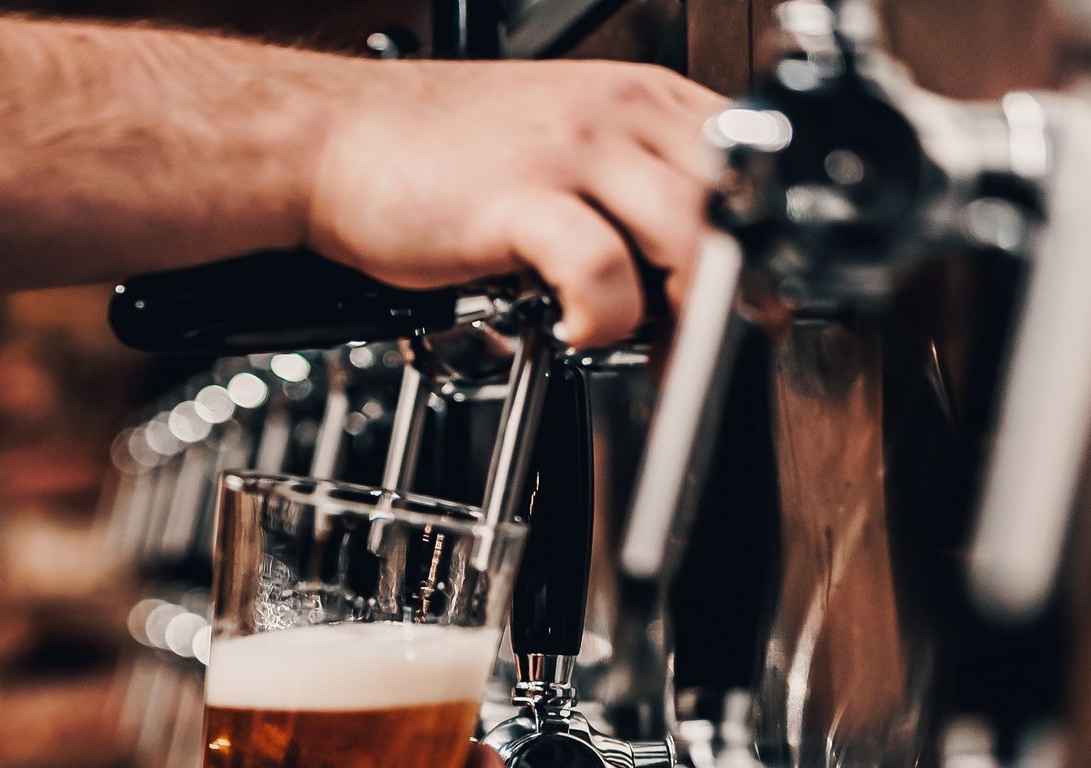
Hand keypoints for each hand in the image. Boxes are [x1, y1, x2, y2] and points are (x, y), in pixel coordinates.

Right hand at [298, 57, 725, 346]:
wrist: (330, 140)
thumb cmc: (438, 158)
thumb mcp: (563, 153)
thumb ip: (631, 194)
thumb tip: (690, 277)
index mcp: (640, 98)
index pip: (748, 169)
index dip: (760, 251)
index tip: (754, 307)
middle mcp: (617, 113)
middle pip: (734, 209)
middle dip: (732, 293)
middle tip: (700, 344)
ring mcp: (571, 150)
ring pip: (688, 239)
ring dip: (679, 315)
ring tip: (640, 345)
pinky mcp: (520, 197)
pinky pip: (603, 272)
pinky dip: (602, 322)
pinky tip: (574, 332)